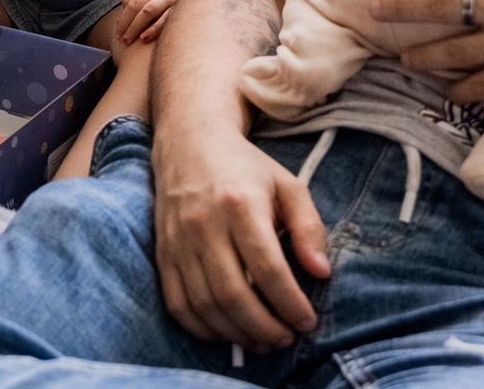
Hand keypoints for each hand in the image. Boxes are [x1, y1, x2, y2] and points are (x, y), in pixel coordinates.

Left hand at [114, 0, 194, 43]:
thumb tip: (120, 21)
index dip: (122, 14)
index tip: (118, 29)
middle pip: (134, 4)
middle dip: (125, 23)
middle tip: (120, 39)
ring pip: (146, 11)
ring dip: (134, 27)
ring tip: (128, 41)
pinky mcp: (180, 4)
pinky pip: (164, 17)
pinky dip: (153, 28)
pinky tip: (145, 38)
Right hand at [153, 129, 329, 350]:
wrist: (189, 142)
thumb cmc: (245, 167)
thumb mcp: (287, 185)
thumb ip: (309, 227)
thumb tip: (321, 272)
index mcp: (240, 204)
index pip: (267, 268)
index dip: (289, 303)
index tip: (307, 322)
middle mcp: (204, 224)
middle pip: (233, 293)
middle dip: (264, 327)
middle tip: (286, 339)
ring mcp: (178, 240)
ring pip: (205, 304)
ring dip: (236, 334)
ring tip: (262, 342)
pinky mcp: (162, 252)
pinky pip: (177, 303)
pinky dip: (202, 328)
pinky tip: (227, 332)